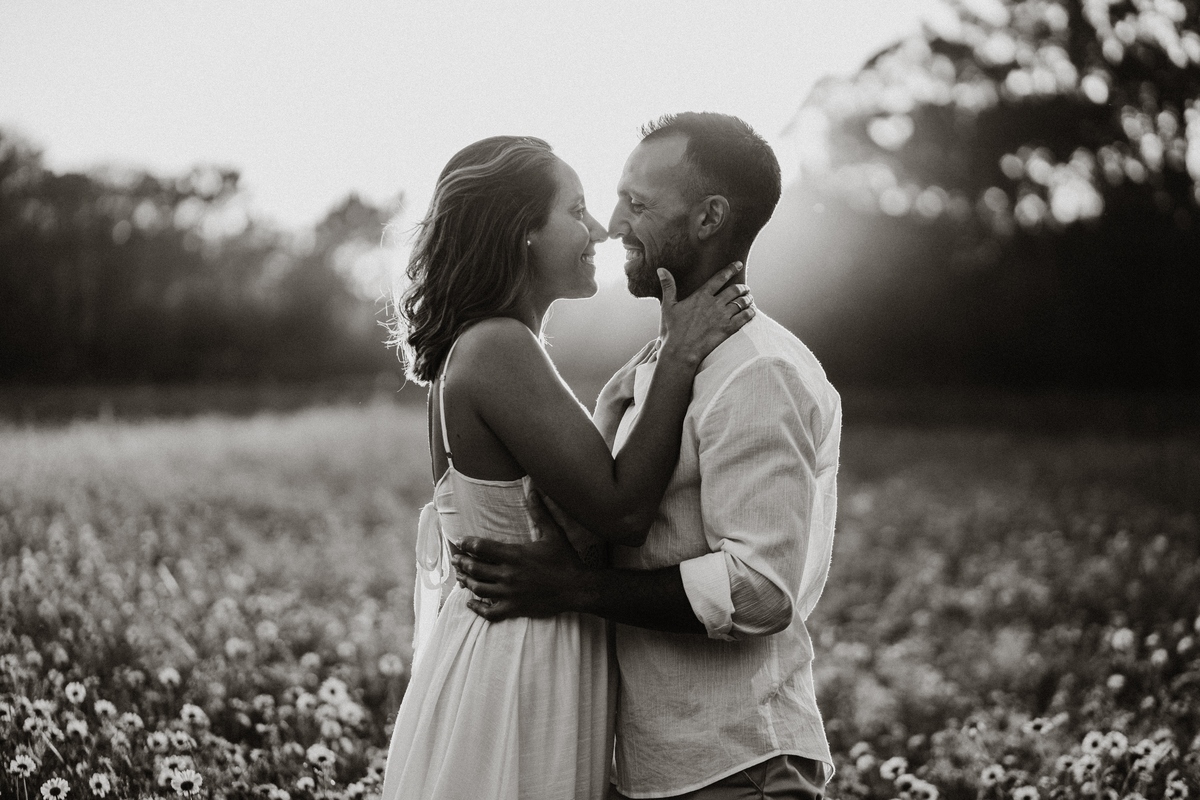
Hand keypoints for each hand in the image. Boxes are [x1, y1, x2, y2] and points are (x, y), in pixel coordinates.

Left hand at [452, 491, 585, 620]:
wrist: (577, 588)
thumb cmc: (565, 560)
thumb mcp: (553, 533)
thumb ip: (539, 512)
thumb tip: (532, 489)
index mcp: (514, 554)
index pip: (481, 547)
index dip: (467, 544)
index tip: (460, 542)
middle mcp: (508, 574)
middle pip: (475, 568)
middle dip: (462, 563)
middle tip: (455, 560)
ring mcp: (510, 594)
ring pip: (478, 589)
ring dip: (466, 582)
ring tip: (460, 577)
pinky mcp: (514, 609)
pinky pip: (489, 612)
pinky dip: (477, 609)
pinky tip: (470, 604)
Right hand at [658, 261, 753, 367]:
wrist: (681, 351)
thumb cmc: (672, 330)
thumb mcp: (667, 306)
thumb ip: (668, 286)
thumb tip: (661, 269)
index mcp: (701, 295)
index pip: (720, 278)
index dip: (731, 269)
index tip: (738, 265)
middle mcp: (715, 303)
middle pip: (735, 289)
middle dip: (742, 287)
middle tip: (745, 288)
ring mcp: (723, 316)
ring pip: (742, 302)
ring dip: (747, 298)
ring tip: (749, 298)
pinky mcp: (728, 329)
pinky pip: (745, 317)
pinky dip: (750, 312)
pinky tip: (752, 311)